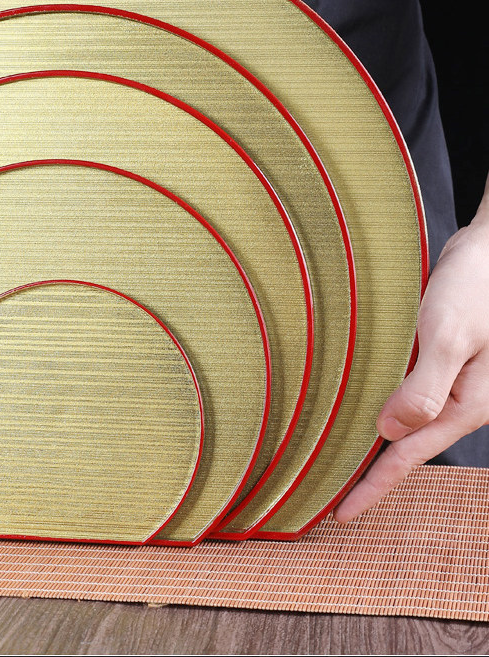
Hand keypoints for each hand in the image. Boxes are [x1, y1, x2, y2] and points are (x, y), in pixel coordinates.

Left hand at [333, 205, 488, 521]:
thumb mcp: (450, 334)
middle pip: (405, 444)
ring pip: (401, 417)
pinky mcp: (436, 358)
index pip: (410, 456)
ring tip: (331, 456)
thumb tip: (388, 430)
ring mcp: (448, 380)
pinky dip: (377, 400)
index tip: (341, 513)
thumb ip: (423, 385)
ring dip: (370, 436)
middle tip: (326, 493)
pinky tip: (352, 401)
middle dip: (370, 470)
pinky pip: (403, 389)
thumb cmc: (476, 286)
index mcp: (464, 404)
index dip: (374, 486)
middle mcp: (456, 399)